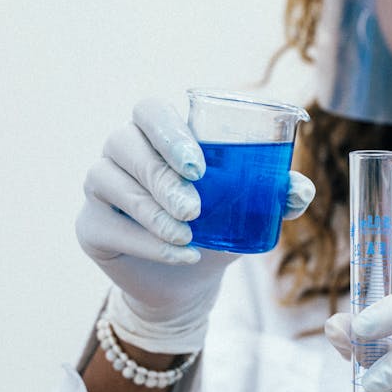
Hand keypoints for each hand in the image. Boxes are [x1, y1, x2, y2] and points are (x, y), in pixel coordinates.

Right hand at [77, 98, 314, 353]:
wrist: (189, 280)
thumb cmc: (219, 228)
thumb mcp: (251, 211)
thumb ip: (277, 195)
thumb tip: (301, 190)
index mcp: (161, 134)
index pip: (149, 111)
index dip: (168, 131)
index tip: (199, 166)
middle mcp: (124, 151)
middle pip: (123, 142)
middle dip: (160, 176)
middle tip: (194, 208)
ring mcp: (100, 186)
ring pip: (108, 181)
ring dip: (151, 211)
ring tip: (188, 234)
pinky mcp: (89, 224)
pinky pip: (105, 225)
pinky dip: (145, 241)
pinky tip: (180, 253)